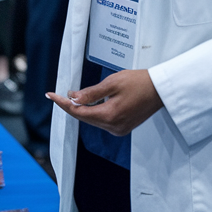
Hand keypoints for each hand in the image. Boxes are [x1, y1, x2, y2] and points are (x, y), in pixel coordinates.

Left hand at [46, 69, 163, 136]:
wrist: (160, 89)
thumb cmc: (139, 82)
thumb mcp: (112, 83)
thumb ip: (91, 93)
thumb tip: (73, 98)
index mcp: (109, 116)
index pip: (78, 111)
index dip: (62, 103)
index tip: (51, 95)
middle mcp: (113, 126)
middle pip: (84, 118)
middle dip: (70, 106)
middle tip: (57, 95)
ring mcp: (119, 129)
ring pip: (93, 120)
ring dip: (82, 110)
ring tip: (71, 97)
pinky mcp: (123, 127)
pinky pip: (102, 121)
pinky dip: (93, 113)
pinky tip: (88, 104)